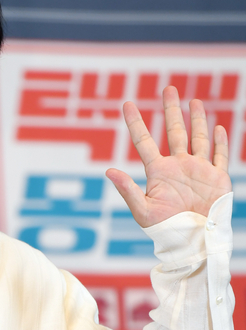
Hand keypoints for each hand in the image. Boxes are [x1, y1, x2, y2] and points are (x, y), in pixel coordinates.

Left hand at [106, 86, 230, 227]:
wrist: (191, 240)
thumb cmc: (164, 229)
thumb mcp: (142, 209)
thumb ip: (127, 189)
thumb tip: (108, 171)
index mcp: (158, 171)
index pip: (143, 141)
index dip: (135, 122)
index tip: (126, 103)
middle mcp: (177, 166)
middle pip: (173, 131)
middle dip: (170, 110)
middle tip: (167, 88)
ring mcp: (198, 170)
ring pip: (198, 138)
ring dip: (197, 120)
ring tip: (194, 101)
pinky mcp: (217, 178)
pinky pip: (219, 156)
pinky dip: (220, 142)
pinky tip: (218, 127)